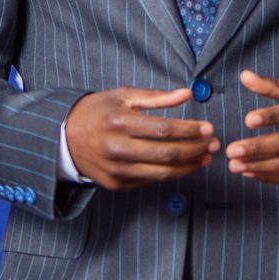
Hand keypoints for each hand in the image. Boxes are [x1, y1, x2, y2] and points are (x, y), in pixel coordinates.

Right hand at [63, 87, 217, 188]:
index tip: (208, 128)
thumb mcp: (123, 96)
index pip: (163, 129)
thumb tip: (187, 94)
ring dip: (189, 167)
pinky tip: (184, 166)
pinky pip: (150, 181)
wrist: (65, 137)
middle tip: (214, 145)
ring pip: (162, 174)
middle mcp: (117, 148)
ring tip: (205, 158)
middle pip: (166, 154)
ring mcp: (116, 170)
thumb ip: (156, 97)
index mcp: (120, 122)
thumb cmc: (98, 112)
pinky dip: (170, 174)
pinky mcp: (116, 184)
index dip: (189, 131)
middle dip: (195, 150)